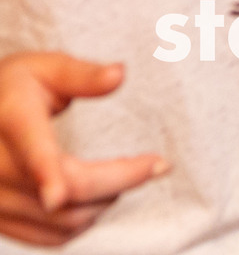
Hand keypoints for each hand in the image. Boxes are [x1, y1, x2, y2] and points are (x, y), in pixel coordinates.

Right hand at [0, 53, 164, 248]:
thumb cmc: (16, 87)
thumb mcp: (45, 68)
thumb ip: (82, 75)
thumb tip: (119, 75)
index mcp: (10, 121)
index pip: (32, 152)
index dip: (45, 175)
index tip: (57, 195)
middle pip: (66, 192)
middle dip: (119, 181)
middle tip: (156, 164)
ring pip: (60, 221)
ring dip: (101, 204)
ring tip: (123, 176)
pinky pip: (46, 237)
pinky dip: (78, 223)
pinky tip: (96, 199)